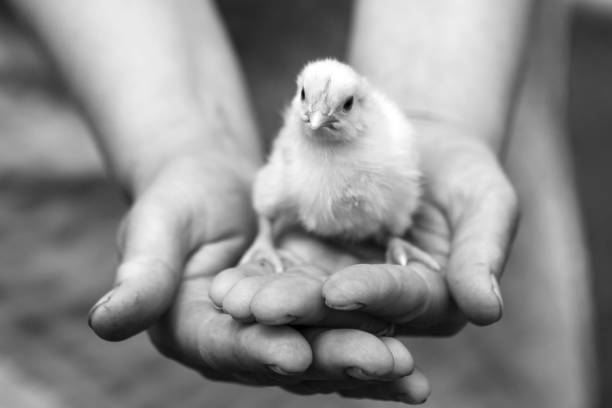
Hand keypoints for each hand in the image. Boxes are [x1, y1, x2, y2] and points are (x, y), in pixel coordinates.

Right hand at [88, 153, 430, 403]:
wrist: (212, 183)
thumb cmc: (177, 197)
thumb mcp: (155, 228)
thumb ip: (140, 275)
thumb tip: (103, 321)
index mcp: (193, 328)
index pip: (225, 347)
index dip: (256, 351)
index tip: (294, 352)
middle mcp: (238, 343)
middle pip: (286, 359)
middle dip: (332, 362)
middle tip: (381, 364)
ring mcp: (277, 334)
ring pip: (323, 355)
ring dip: (366, 365)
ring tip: (408, 373)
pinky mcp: (310, 319)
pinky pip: (344, 334)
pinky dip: (376, 346)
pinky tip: (412, 365)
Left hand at [210, 122, 518, 335]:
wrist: (412, 138)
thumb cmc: (458, 169)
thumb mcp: (485, 199)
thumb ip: (483, 252)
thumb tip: (487, 310)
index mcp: (431, 298)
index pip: (402, 299)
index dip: (374, 295)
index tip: (341, 290)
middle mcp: (381, 303)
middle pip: (344, 311)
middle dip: (304, 310)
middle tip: (264, 308)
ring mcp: (340, 283)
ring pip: (304, 299)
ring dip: (268, 302)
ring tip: (232, 299)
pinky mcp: (307, 262)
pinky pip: (278, 273)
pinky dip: (254, 279)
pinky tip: (226, 282)